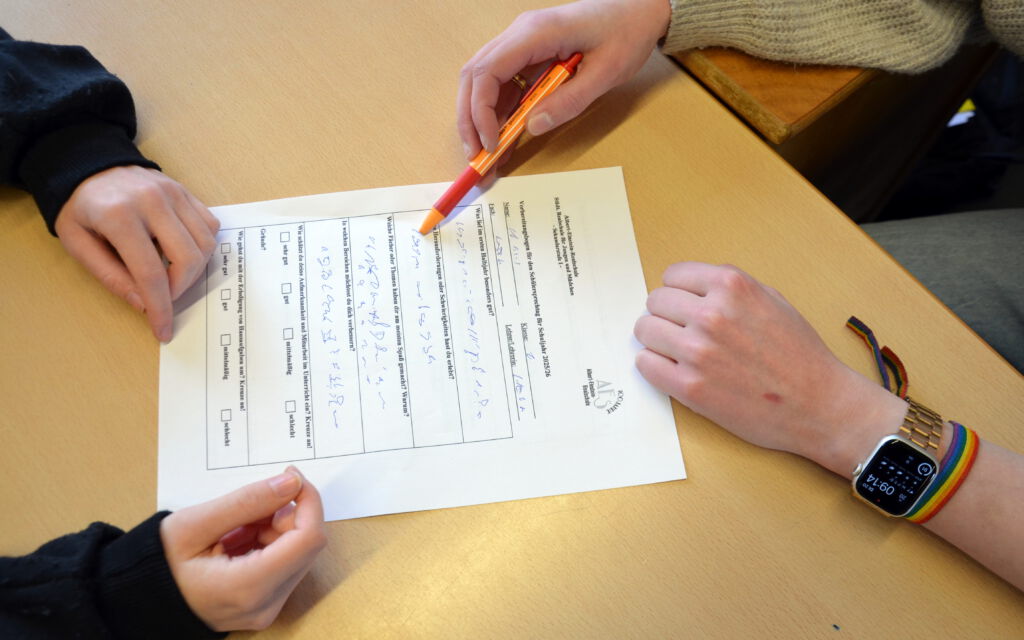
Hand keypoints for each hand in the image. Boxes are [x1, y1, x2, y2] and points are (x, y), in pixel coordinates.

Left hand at [54, 166, 219, 341]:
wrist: (88, 164)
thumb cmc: (81, 208)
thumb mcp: (79, 244)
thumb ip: (111, 276)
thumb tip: (143, 304)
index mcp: (119, 216)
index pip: (151, 273)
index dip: (160, 307)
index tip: (163, 329)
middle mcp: (152, 201)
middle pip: (187, 259)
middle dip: (180, 289)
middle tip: (164, 297)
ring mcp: (173, 193)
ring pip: (204, 244)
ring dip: (194, 270)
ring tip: (171, 274)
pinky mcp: (185, 191)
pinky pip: (210, 226)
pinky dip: (202, 247)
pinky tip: (181, 251)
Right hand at [160, 467, 326, 630]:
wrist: (136, 601)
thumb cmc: (157, 564)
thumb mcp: (195, 523)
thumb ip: (247, 501)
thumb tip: (292, 483)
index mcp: (248, 587)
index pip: (308, 539)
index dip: (309, 501)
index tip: (291, 476)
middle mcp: (265, 605)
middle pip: (305, 547)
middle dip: (287, 515)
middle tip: (250, 505)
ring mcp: (265, 610)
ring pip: (297, 554)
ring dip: (275, 529)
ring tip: (234, 527)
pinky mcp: (263, 607)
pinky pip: (284, 566)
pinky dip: (269, 543)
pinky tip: (237, 540)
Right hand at [457, 0, 669, 157]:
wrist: (638, 9)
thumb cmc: (626, 31)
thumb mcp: (605, 72)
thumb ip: (569, 101)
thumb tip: (533, 127)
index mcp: (536, 32)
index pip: (487, 71)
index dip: (480, 111)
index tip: (491, 143)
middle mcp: (520, 34)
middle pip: (475, 76)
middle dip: (470, 119)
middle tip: (476, 156)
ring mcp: (522, 43)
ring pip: (483, 81)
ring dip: (480, 118)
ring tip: (486, 154)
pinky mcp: (529, 54)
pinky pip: (504, 84)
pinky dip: (499, 112)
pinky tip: (503, 137)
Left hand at [633, 262, 907, 476]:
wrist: (819, 404)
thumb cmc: (799, 354)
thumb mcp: (771, 300)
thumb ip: (728, 289)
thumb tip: (689, 288)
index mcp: (731, 287)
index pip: (672, 276)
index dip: (679, 292)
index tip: (686, 305)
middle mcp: (711, 315)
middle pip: (655, 302)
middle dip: (667, 315)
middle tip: (684, 331)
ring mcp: (697, 352)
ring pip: (645, 331)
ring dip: (658, 339)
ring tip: (679, 351)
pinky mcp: (689, 387)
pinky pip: (645, 364)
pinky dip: (653, 365)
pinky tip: (673, 369)